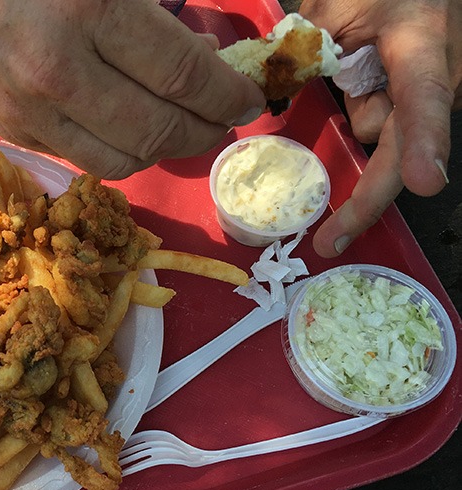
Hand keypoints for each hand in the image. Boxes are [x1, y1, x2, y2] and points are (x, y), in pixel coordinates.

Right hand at [0, 0, 264, 178]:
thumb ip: (149, 5)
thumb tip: (202, 48)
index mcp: (85, 10)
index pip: (182, 76)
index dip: (228, 94)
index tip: (249, 96)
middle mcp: (57, 72)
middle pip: (158, 130)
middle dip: (205, 131)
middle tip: (225, 119)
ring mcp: (29, 111)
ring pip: (123, 160)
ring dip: (165, 150)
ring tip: (183, 127)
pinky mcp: (10, 131)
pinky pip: (83, 160)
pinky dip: (119, 151)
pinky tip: (129, 127)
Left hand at [301, 0, 461, 256]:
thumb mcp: (337, 2)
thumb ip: (305, 47)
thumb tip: (272, 90)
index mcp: (423, 48)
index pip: (424, 101)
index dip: (422, 144)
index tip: (424, 181)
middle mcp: (441, 80)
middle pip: (402, 151)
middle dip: (365, 198)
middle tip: (329, 241)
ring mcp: (438, 95)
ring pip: (383, 133)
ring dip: (357, 112)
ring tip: (356, 58)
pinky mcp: (426, 102)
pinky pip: (386, 122)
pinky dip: (366, 105)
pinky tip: (363, 71)